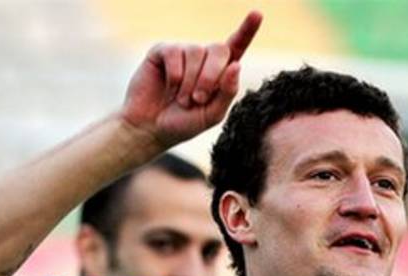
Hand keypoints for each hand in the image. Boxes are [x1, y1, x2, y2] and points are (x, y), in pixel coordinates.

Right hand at [120, 11, 261, 149]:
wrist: (150, 129)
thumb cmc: (182, 123)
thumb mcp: (212, 115)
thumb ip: (227, 92)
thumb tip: (236, 64)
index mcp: (220, 72)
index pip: (237, 46)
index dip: (247, 30)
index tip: (257, 14)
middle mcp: (203, 58)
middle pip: (219, 49)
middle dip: (212, 76)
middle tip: (199, 99)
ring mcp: (183, 52)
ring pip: (197, 51)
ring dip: (191, 81)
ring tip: (183, 99)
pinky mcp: (162, 51)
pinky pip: (175, 53)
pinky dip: (175, 76)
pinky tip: (169, 88)